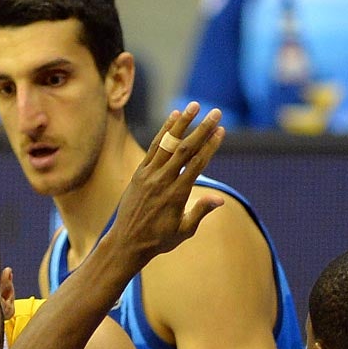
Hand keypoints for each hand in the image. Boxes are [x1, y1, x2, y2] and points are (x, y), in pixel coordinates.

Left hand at [107, 102, 225, 267]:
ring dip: (182, 123)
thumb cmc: (158, 240)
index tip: (221, 131)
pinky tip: (173, 118)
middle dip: (202, 129)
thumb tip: (220, 199)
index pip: (197, 164)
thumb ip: (200, 212)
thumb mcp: (184, 230)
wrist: (126, 243)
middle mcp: (162, 181)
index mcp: (177, 195)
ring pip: (167, 144)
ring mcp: (149, 175)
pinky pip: (153, 148)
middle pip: (185, 149)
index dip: (210, 146)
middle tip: (216, 112)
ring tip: (194, 106)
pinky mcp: (139, 173)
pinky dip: (163, 132)